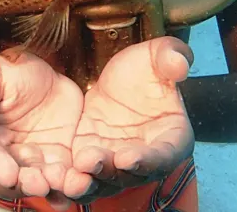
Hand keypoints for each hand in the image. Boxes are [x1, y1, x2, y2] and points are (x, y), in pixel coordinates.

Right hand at [0, 50, 83, 200]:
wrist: (46, 69)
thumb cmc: (11, 71)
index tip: (8, 174)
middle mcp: (7, 155)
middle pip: (11, 179)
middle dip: (24, 184)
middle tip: (38, 184)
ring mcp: (34, 160)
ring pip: (37, 182)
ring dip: (49, 187)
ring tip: (60, 182)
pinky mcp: (60, 158)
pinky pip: (64, 176)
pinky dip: (70, 184)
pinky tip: (80, 183)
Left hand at [65, 37, 195, 200]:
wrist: (119, 78)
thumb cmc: (147, 69)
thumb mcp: (159, 55)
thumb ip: (172, 56)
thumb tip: (180, 65)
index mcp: (172, 138)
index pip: (164, 157)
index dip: (148, 161)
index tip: (128, 157)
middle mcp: (146, 159)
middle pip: (130, 176)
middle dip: (111, 173)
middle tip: (91, 162)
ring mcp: (116, 162)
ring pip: (104, 182)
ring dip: (89, 182)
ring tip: (73, 173)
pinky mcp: (90, 159)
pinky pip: (82, 175)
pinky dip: (70, 179)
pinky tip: (56, 174)